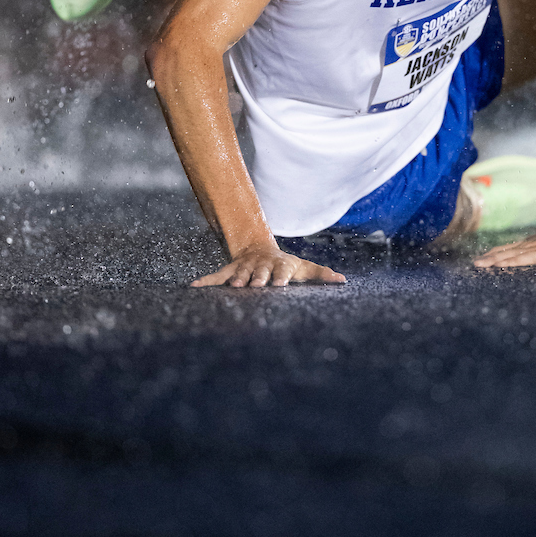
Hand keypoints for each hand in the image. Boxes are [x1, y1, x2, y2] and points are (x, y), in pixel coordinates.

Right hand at [191, 241, 345, 287]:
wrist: (259, 249)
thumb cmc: (287, 265)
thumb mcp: (304, 267)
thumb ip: (321, 274)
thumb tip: (343, 280)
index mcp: (280, 266)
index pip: (281, 272)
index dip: (280, 277)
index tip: (279, 284)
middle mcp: (261, 266)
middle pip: (259, 273)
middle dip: (257, 278)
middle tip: (255, 286)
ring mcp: (244, 268)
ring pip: (239, 273)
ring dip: (235, 279)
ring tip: (232, 286)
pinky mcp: (229, 271)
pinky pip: (215, 277)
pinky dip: (204, 281)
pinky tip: (192, 287)